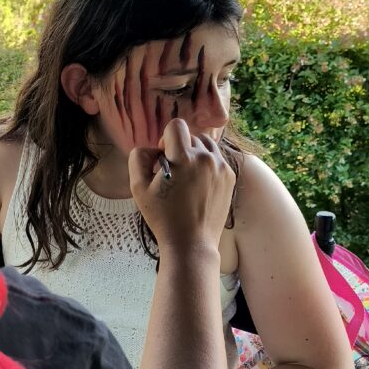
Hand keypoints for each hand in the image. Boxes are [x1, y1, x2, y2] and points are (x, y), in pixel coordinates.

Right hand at [128, 119, 234, 252]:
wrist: (191, 243)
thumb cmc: (163, 217)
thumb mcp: (138, 188)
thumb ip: (139, 158)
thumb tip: (152, 149)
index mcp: (184, 158)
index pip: (176, 125)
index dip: (166, 138)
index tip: (164, 157)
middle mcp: (206, 158)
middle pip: (190, 136)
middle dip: (179, 149)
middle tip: (173, 173)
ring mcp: (221, 167)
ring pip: (206, 145)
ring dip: (194, 154)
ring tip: (187, 176)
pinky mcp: (230, 177)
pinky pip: (216, 159)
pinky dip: (206, 165)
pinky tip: (198, 185)